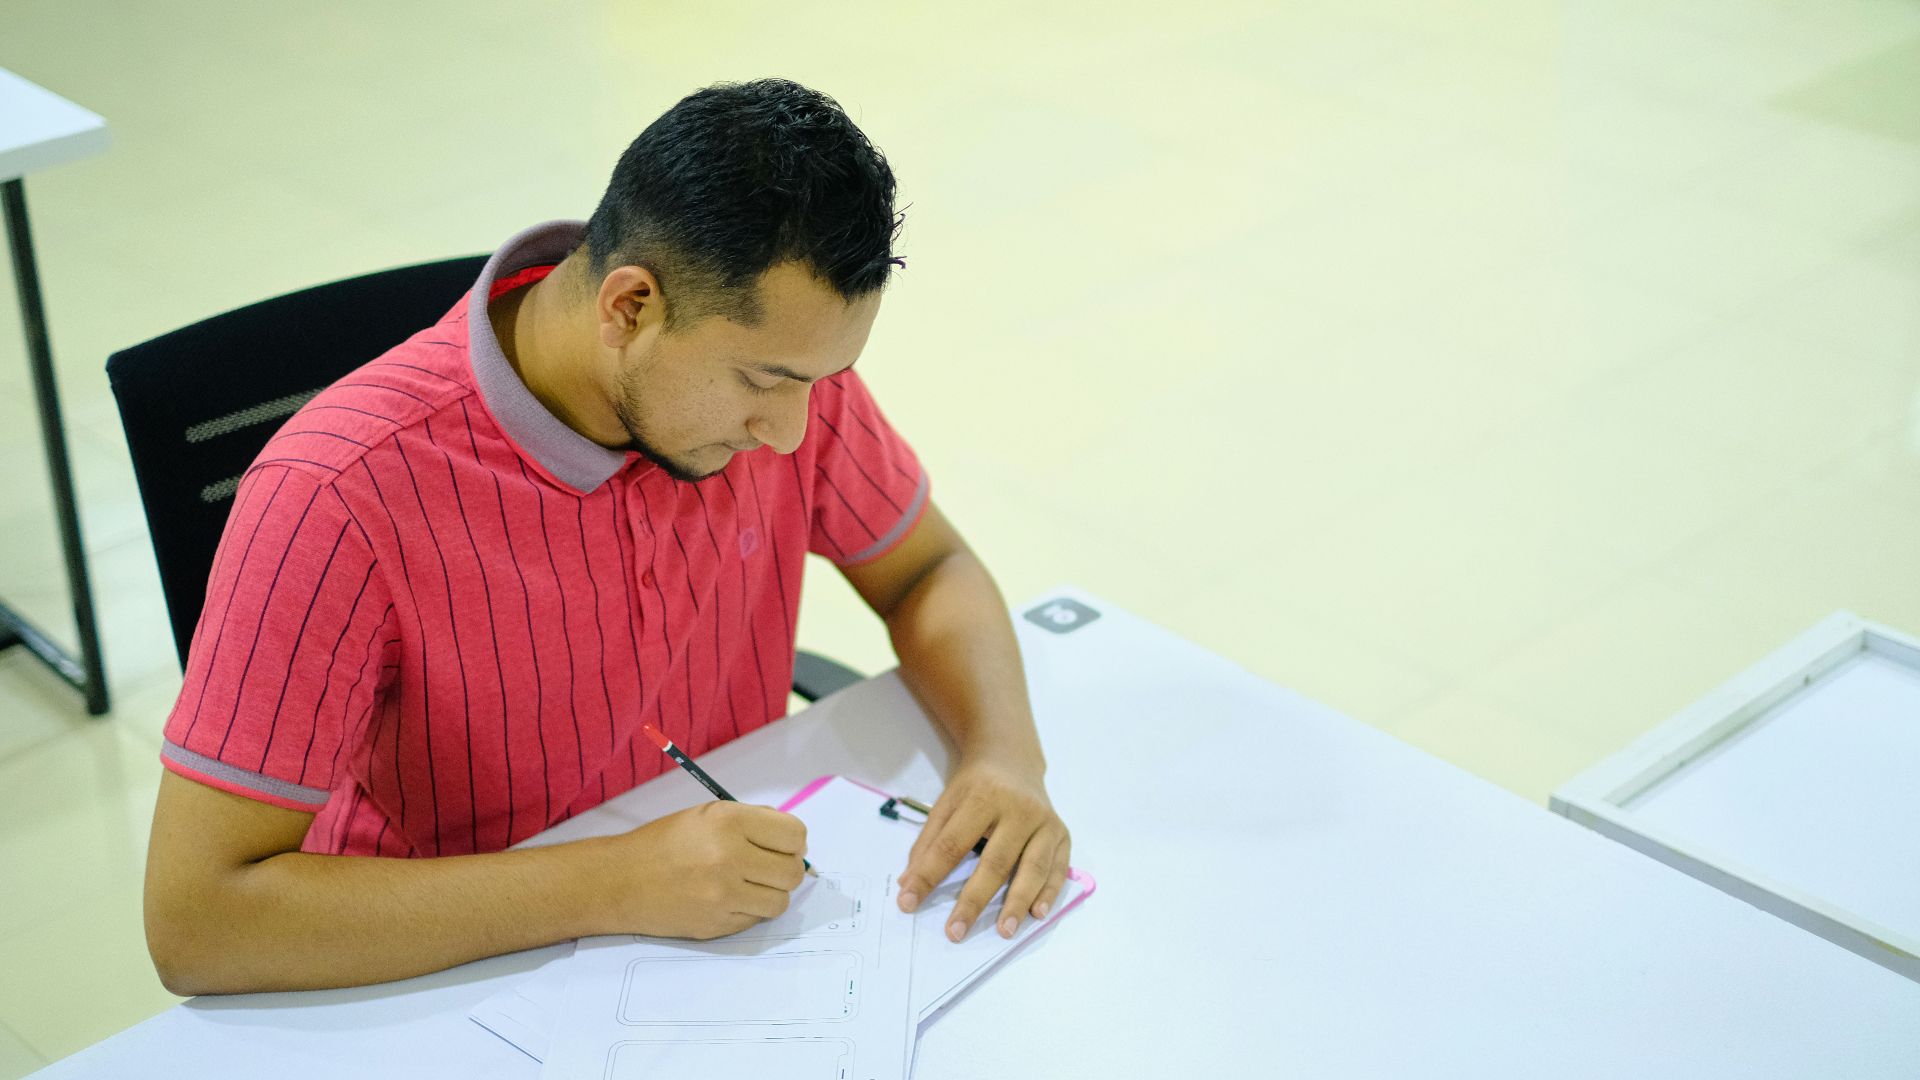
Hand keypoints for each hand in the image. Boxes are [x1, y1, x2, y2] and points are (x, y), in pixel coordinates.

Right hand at [593, 801, 807, 939]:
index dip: (793, 841)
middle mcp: (729, 857)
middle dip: (786, 869)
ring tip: (749, 884)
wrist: (621, 881)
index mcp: (729, 822)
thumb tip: (795, 841)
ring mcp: (724, 896)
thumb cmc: (665, 843)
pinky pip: (756, 920)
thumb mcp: (708, 815)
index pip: (794, 835)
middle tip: (768, 867)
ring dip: (771, 893)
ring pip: (780, 901)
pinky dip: (750, 910)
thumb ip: (753, 822)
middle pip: (793, 872)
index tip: (782, 845)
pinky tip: (729, 899)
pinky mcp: (718, 924)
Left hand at [897, 754, 1069, 941]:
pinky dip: (1049, 893)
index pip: (952, 844)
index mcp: (983, 796)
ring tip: (1003, 932)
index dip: (929, 875)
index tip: (908, 903)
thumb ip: (928, 843)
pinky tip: (1037, 914)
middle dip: (974, 901)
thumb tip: (908, 886)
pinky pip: (1057, 868)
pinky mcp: (1062, 833)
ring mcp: (1045, 822)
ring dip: (1017, 903)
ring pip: (1032, 868)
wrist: (1013, 758)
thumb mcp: (946, 802)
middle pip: (995, 862)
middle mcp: (1019, 808)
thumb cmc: (975, 785)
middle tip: (955, 932)